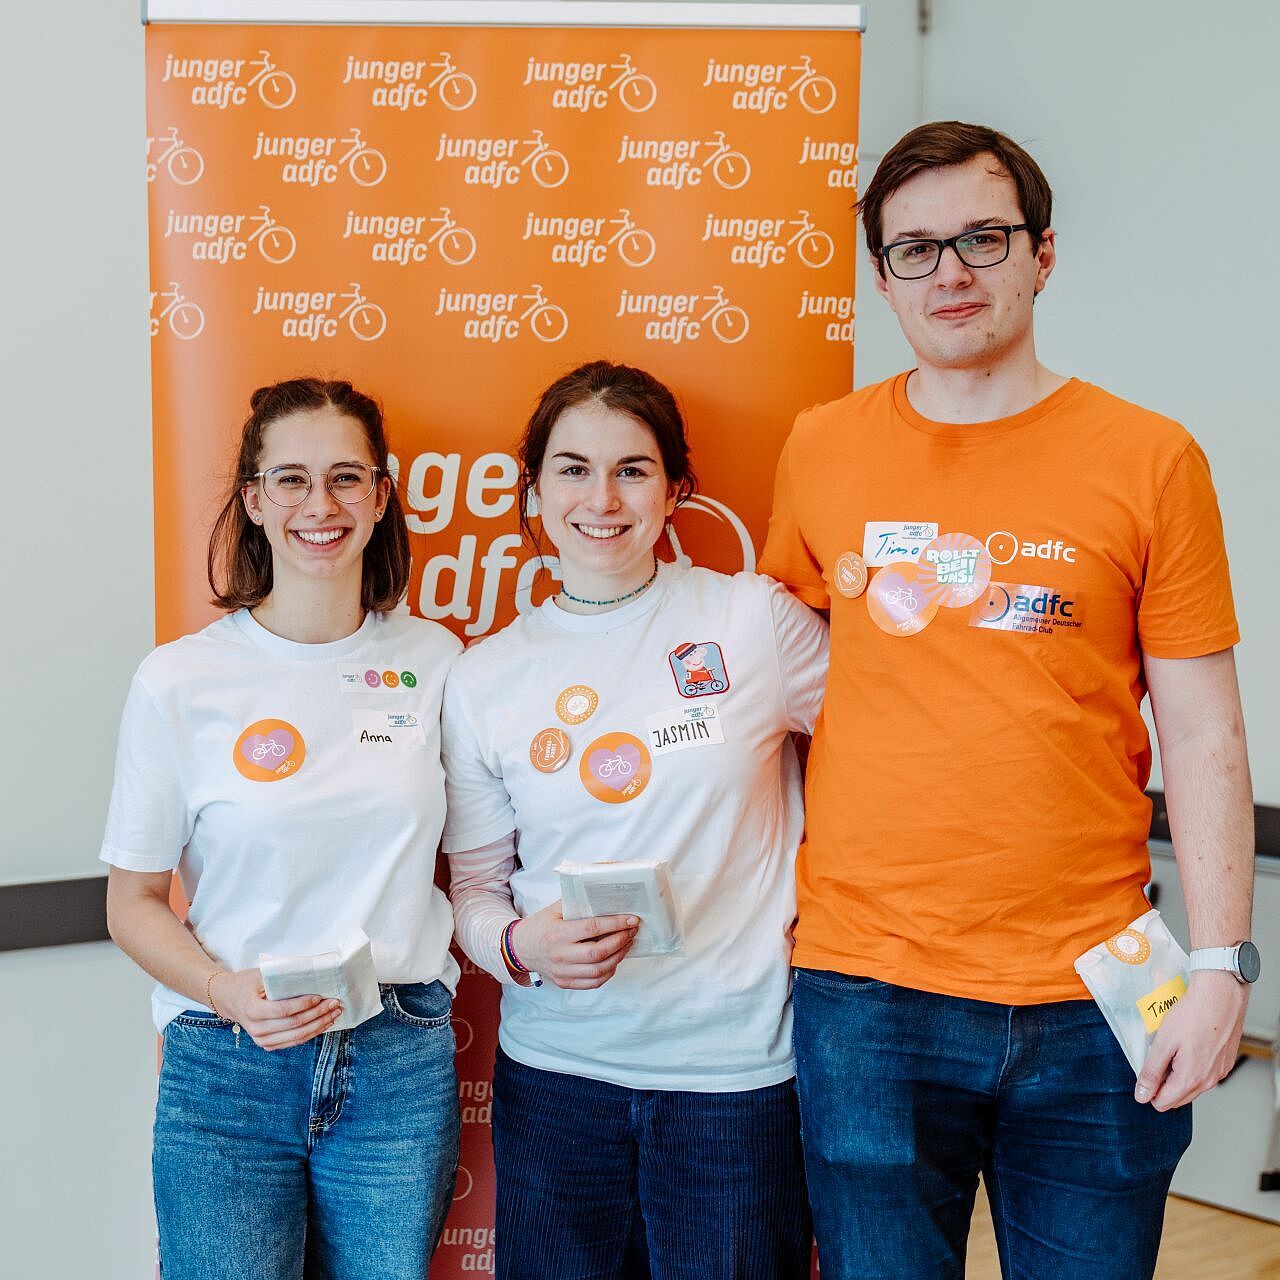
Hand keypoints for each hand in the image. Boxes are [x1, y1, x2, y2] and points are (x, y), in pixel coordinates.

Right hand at [208, 968, 342, 1050]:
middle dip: (318, 1014)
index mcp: (252, 1009)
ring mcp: (261, 1039)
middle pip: (293, 1024)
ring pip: (296, 1037)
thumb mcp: (260, 974)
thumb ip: (282, 976)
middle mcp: (256, 1028)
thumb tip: (311, 971)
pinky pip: (293, 1042)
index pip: (283, 1010)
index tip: (320, 996)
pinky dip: (311, 1033)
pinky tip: (323, 1024)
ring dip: (318, 1026)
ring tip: (334, 1014)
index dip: (304, 1004)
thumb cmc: (246, 983)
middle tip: (334, 1004)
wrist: (229, 998)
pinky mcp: (267, 1044)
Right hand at [510, 901, 638, 989]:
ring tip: (626, 944)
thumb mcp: (554, 909)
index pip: (593, 928)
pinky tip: (614, 960)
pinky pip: (593, 983)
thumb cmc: (540, 925)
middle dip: (620, 941)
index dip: (615, 924)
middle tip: (631, 931)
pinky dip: (608, 973)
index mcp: (558, 933)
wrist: (520, 948)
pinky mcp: (565, 982)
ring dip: (618, 957)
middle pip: (598, 953)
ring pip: (598, 970)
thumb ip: (577, 902)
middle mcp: (560, 955)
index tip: (631, 919)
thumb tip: (604, 894)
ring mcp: (562, 972)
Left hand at [1135, 969, 1248, 1109]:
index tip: (1144, 1070)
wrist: (1220, 996)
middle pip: (1178, 1099)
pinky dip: (1192, 1067)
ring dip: (1177, 1076)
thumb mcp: (1163, 1043)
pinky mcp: (1225, 1063)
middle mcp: (1209, 1081)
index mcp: (1191, 1079)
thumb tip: (1142, 1095)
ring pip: (1192, 1087)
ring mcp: (1220, 1073)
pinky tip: (1187, 1046)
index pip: (1163, 1103)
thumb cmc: (1193, 1015)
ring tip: (1172, 1049)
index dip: (1149, 1090)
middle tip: (1157, 1058)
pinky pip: (1204, 1075)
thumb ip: (1152, 1072)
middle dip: (1163, 1084)